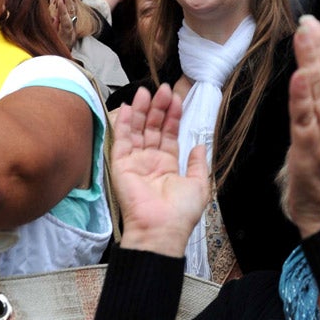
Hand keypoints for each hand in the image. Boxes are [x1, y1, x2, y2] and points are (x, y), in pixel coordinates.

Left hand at [49, 0, 78, 47]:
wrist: (64, 55)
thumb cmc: (59, 36)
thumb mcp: (54, 20)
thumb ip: (55, 8)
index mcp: (66, 10)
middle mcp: (70, 14)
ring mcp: (70, 22)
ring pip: (70, 4)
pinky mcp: (68, 32)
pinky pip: (66, 19)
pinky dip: (63, 10)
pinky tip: (60, 0)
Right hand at [114, 84, 209, 256]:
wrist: (160, 229)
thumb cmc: (180, 213)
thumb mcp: (199, 186)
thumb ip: (198, 164)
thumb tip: (199, 146)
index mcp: (167, 165)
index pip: (168, 134)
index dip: (172, 116)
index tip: (176, 98)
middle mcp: (150, 161)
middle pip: (152, 128)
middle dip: (158, 108)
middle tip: (163, 90)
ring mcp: (134, 162)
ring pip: (138, 130)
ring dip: (142, 110)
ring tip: (147, 91)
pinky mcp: (120, 165)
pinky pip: (121, 140)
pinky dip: (124, 123)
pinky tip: (130, 107)